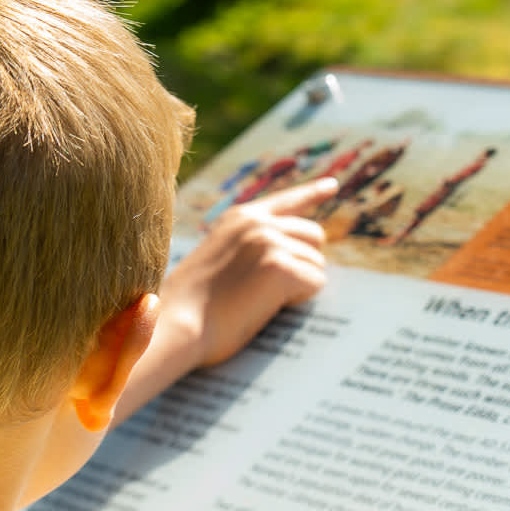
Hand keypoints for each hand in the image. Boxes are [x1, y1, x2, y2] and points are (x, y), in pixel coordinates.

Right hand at [116, 176, 335, 422]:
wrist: (175, 324)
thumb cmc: (193, 306)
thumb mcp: (218, 257)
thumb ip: (249, 246)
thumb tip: (291, 253)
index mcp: (239, 218)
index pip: (286, 200)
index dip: (313, 192)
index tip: (333, 186)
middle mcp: (258, 223)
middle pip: (314, 235)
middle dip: (305, 262)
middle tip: (275, 289)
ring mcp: (270, 242)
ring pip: (317, 264)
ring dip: (300, 286)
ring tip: (260, 300)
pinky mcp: (280, 267)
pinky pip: (315, 283)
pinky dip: (300, 300)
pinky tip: (268, 307)